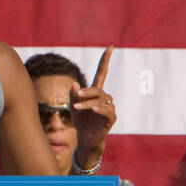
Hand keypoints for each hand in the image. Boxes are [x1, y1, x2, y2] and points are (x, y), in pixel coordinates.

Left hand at [72, 46, 115, 167]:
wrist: (85, 138)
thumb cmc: (81, 121)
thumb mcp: (73, 106)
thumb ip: (73, 95)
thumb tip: (74, 84)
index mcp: (96, 92)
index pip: (102, 73)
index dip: (105, 60)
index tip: (110, 47)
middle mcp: (105, 97)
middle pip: (97, 89)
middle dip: (86, 92)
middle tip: (76, 96)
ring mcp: (109, 107)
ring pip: (100, 101)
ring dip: (87, 103)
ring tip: (76, 108)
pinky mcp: (111, 118)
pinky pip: (107, 111)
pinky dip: (99, 109)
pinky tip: (93, 110)